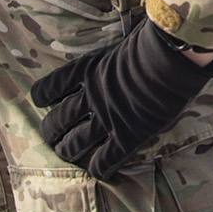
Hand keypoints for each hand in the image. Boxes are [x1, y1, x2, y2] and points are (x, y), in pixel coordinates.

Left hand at [31, 19, 212, 181]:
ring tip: (67, 153)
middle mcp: (91, 97)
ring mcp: (107, 119)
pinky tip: (99, 171)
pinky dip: (100, 168)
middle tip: (52, 136)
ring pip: (74, 143)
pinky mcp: (127, 136)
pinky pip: (106, 159)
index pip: (52, 86)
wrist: (171, 58)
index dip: (43, 96)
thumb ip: (115, 52)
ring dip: (67, 150)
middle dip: (51, 130)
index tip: (41, 101)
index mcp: (87, 71)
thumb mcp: (122, 40)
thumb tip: (126, 41)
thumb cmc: (153, 41)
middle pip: (58, 120)